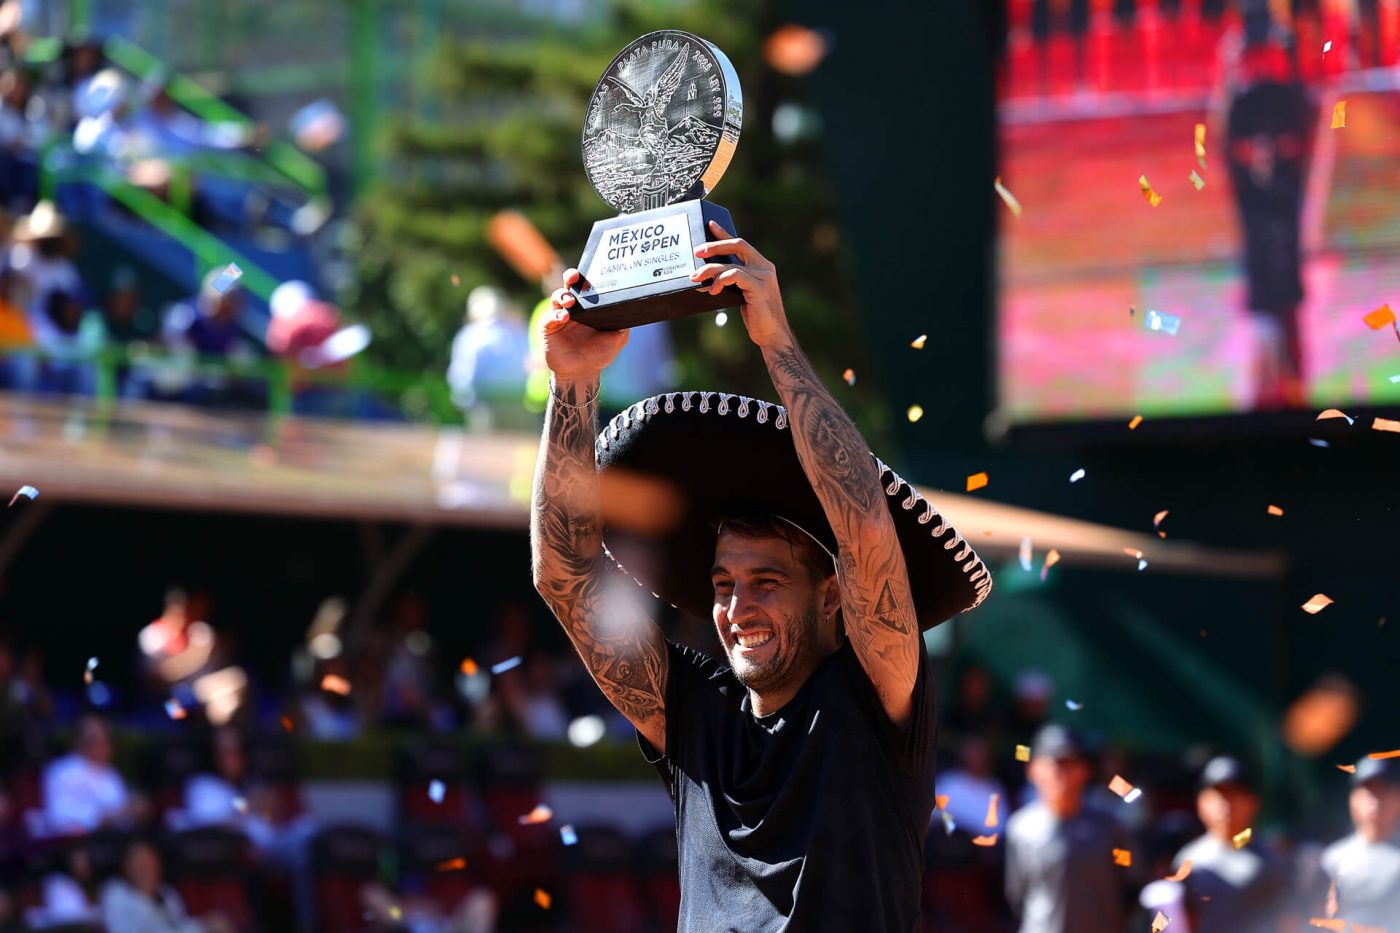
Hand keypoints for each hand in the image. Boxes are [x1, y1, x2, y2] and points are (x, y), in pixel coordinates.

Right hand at [542, 268, 629, 379]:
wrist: (582, 373)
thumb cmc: (599, 354)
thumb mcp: (618, 338)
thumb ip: (624, 323)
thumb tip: (632, 309)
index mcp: (589, 307)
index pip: (587, 286)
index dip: (587, 277)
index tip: (590, 272)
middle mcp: (574, 308)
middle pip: (570, 285)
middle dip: (571, 277)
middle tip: (574, 277)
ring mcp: (560, 316)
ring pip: (557, 297)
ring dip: (562, 296)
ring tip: (570, 301)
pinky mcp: (549, 327)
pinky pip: (549, 317)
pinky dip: (555, 315)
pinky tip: (563, 317)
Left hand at [691, 221, 789, 347]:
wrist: (772, 335)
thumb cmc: (757, 317)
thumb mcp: (743, 294)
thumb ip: (734, 282)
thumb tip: (708, 275)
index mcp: (762, 266)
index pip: (741, 244)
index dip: (725, 233)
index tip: (710, 225)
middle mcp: (765, 268)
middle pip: (738, 245)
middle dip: (715, 245)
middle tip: (696, 252)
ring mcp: (764, 277)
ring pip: (731, 264)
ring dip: (710, 270)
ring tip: (695, 277)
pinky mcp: (759, 288)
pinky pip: (735, 276)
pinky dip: (720, 280)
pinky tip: (712, 290)